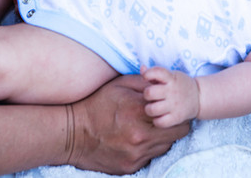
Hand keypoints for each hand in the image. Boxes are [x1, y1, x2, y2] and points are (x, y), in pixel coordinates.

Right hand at [68, 75, 189, 173]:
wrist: (72, 134)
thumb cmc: (96, 105)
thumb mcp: (119, 85)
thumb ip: (144, 82)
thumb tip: (162, 83)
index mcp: (138, 112)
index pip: (175, 115)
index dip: (176, 110)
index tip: (173, 106)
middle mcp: (140, 136)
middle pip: (177, 134)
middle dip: (174, 124)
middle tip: (166, 118)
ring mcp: (136, 154)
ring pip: (166, 146)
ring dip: (162, 137)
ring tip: (150, 127)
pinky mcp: (131, 167)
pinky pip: (151, 157)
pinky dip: (149, 148)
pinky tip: (138, 138)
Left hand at [141, 66, 199, 127]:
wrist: (199, 97)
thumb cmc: (180, 85)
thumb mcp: (171, 75)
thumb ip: (155, 73)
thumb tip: (142, 68)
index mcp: (171, 78)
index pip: (157, 72)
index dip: (148, 73)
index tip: (146, 77)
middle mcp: (172, 91)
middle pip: (150, 93)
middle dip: (146, 94)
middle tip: (151, 96)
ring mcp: (175, 105)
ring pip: (152, 109)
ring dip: (149, 109)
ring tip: (153, 107)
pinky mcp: (177, 117)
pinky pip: (160, 122)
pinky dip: (157, 121)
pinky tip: (159, 116)